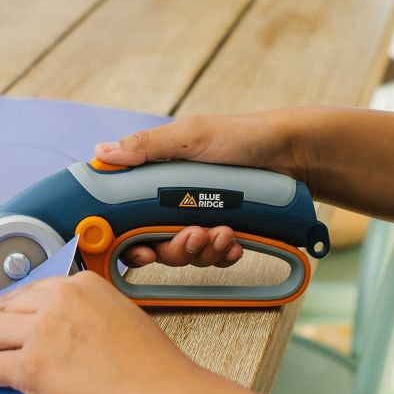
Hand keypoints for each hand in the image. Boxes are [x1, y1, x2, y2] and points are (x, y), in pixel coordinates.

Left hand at [0, 271, 203, 393]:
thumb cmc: (152, 366)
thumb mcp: (121, 317)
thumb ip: (85, 313)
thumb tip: (59, 328)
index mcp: (81, 284)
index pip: (30, 292)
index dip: (4, 303)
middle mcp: (58, 301)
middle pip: (4, 308)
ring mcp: (42, 333)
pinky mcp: (31, 367)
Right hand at [98, 111, 307, 268]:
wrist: (290, 152)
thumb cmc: (239, 135)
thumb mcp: (191, 136)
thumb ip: (147, 147)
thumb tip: (103, 153)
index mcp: (155, 181)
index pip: (127, 219)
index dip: (127, 242)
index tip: (140, 252)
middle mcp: (172, 203)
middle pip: (156, 245)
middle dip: (175, 248)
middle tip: (195, 235)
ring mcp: (198, 219)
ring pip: (186, 255)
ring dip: (203, 250)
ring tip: (225, 231)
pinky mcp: (224, 232)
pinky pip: (215, 257)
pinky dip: (225, 253)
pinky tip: (237, 241)